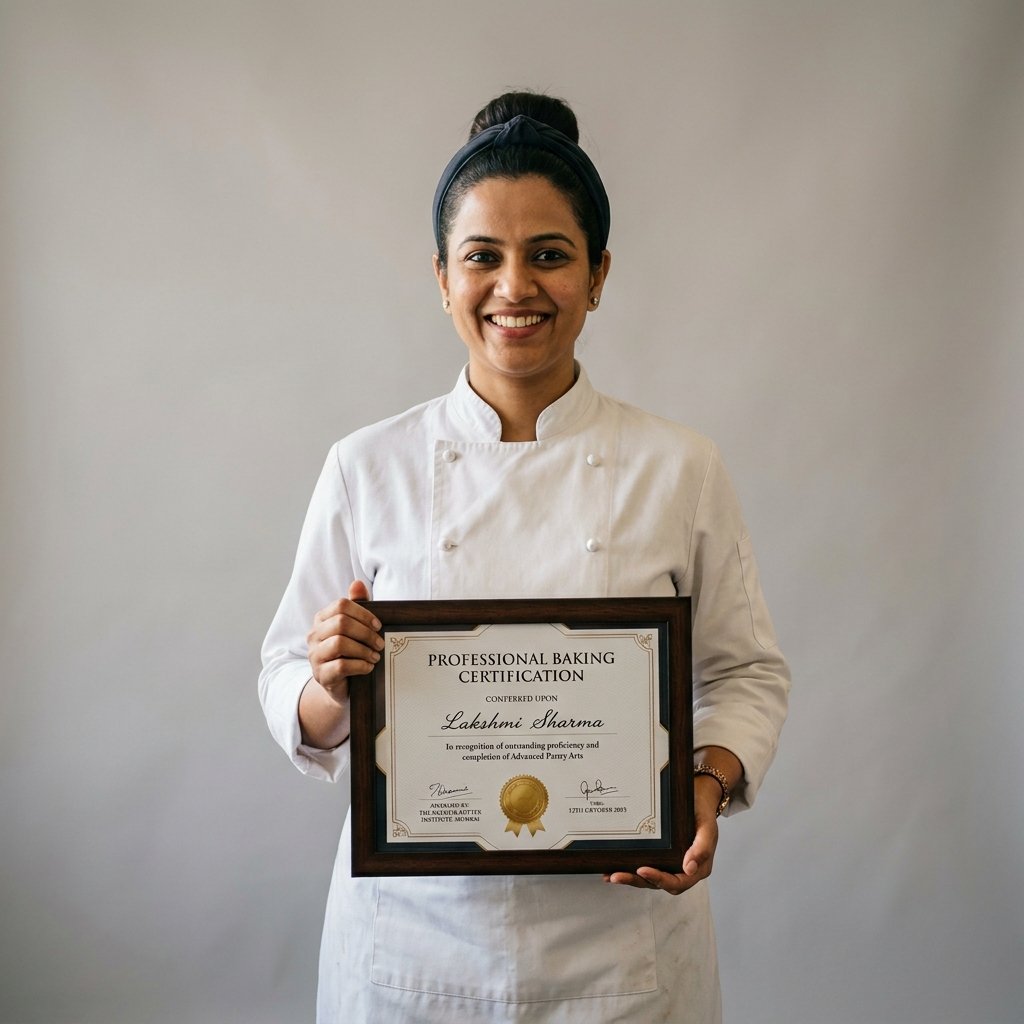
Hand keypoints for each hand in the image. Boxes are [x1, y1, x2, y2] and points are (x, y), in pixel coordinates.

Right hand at [306, 581, 383, 706]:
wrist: (341, 685)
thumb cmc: (351, 651)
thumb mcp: (356, 628)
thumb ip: (357, 606)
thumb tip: (358, 583)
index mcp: (322, 619)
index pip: (341, 605)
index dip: (363, 613)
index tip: (378, 625)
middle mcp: (314, 635)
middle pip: (341, 623)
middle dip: (366, 633)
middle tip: (380, 643)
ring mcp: (314, 655)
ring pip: (339, 643)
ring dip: (364, 650)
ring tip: (375, 656)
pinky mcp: (320, 675)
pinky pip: (341, 665)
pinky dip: (360, 665)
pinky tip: (369, 667)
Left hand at [602, 775, 721, 894]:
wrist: (698, 798)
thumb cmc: (703, 813)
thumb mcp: (707, 828)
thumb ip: (702, 848)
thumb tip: (689, 869)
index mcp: (697, 869)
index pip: (677, 882)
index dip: (659, 879)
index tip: (642, 870)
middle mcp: (682, 870)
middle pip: (659, 883)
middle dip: (637, 881)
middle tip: (617, 876)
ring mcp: (670, 864)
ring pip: (649, 878)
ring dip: (630, 878)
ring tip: (611, 876)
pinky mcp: (660, 856)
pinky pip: (645, 865)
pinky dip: (630, 868)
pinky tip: (613, 867)